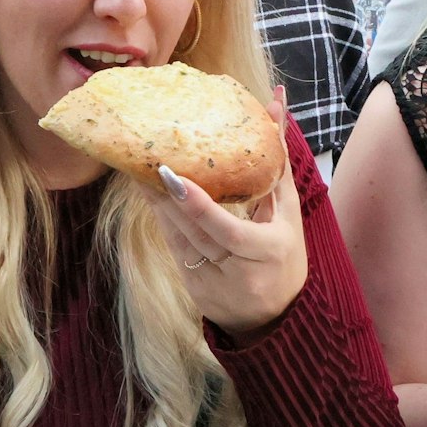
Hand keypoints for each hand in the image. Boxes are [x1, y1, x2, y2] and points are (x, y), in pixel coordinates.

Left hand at [148, 88, 308, 335]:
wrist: (276, 319)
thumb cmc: (284, 256)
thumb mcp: (288, 216)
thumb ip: (277, 166)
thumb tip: (276, 107)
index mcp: (268, 251)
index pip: (227, 230)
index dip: (197, 205)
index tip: (172, 176)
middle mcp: (238, 272)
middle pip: (195, 231)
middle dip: (167, 196)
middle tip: (145, 160)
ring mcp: (212, 284)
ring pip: (179, 239)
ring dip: (158, 204)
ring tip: (138, 170)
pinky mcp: (194, 289)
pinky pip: (175, 248)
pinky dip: (163, 220)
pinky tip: (150, 194)